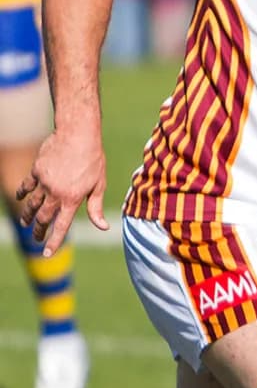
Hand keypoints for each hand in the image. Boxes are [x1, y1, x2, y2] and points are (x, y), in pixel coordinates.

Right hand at [16, 128, 108, 256]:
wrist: (78, 134)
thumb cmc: (93, 158)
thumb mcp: (99, 184)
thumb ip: (97, 208)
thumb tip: (103, 227)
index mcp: (73, 199)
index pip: (61, 227)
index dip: (54, 242)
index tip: (47, 253)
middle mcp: (56, 194)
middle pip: (44, 219)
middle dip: (39, 231)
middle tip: (37, 238)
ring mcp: (44, 182)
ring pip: (32, 205)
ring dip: (28, 216)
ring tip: (26, 223)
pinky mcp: (36, 170)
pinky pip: (26, 186)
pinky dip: (23, 193)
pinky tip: (22, 198)